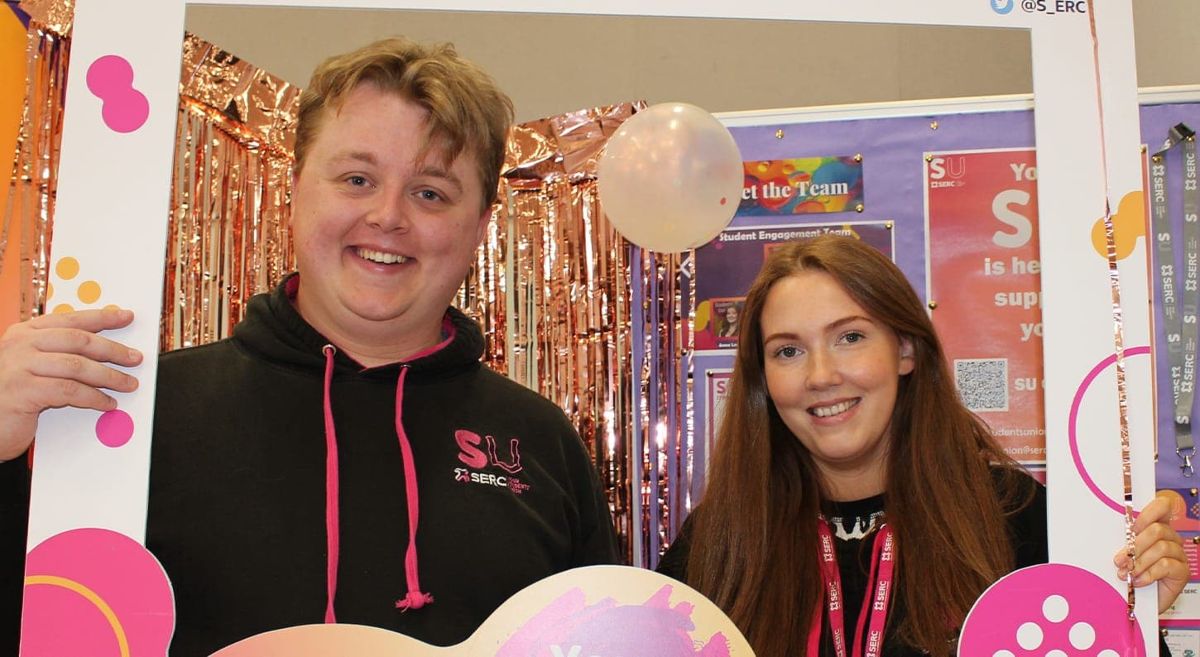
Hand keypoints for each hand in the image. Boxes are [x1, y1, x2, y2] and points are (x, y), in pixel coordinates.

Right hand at [0, 307, 141, 459]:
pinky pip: (69, 391)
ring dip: (109, 376)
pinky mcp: (23, 391)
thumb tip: (103, 351)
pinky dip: (93, 397)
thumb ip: (57, 354)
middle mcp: (20, 345)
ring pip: (77, 366)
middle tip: (135, 358)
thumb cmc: (9, 395)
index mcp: (24, 333)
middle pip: (78, 340)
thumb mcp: (31, 367)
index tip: (126, 317)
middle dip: (112, 349)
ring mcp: (19, 366)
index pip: (70, 320)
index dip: (102, 317)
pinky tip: (107, 403)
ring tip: (128, 384)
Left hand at [1113, 490, 1189, 613]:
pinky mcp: (1182, 571)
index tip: (1131, 528)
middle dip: (1135, 545)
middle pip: (1157, 530)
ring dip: (1139, 561)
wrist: (1139, 602)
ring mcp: (1178, 554)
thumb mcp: (1124, 553)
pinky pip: (1165, 566)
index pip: (1162, 506)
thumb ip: (1123, 540)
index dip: (1148, 512)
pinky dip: (1148, 574)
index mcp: (1157, 527)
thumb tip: (1104, 529)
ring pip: (1161, 548)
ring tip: (1127, 573)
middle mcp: (1171, 538)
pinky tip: (1138, 581)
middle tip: (1119, 560)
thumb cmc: (1130, 573)